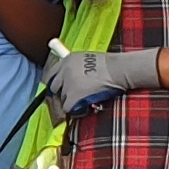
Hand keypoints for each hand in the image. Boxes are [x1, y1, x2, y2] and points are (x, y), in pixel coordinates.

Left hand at [44, 46, 164, 117]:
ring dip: (71, 100)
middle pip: (54, 87)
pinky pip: (67, 108)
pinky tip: (85, 105)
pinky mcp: (72, 96)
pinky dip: (75, 109)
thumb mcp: (86, 59)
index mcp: (67, 60)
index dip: (54, 83)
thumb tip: (67, 78)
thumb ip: (74, 67)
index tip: (57, 88)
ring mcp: (67, 84)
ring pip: (62, 98)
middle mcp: (64, 71)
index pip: (50, 73)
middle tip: (73, 95)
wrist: (118, 70)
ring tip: (85, 97)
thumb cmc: (108, 66)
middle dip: (62, 92)